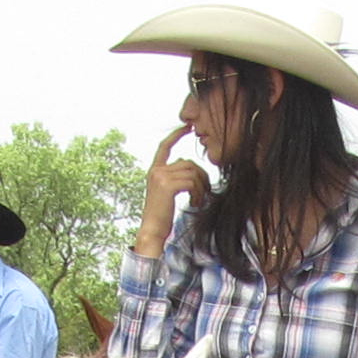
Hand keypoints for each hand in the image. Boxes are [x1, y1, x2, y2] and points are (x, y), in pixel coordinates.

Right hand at [138, 127, 209, 245]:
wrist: (152, 230)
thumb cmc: (162, 214)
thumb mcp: (166, 192)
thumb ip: (175, 177)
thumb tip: (191, 168)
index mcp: (154, 170)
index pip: (165, 146)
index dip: (177, 135)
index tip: (188, 127)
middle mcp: (156, 170)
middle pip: (188, 163)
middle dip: (202, 177)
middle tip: (205, 192)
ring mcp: (160, 177)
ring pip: (193, 173)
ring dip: (201, 188)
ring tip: (198, 201)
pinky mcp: (167, 186)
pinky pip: (192, 182)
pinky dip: (198, 193)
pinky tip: (194, 203)